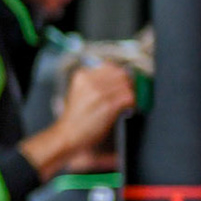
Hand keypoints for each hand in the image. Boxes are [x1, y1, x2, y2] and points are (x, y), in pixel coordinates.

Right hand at [20, 64, 135, 178]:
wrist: (68, 134)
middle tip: (125, 95)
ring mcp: (99, 92)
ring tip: (124, 104)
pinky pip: (129, 97)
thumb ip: (96, 81)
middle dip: (127, 84)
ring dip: (130, 95)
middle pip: (121, 74)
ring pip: (127, 85)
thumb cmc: (76, 117)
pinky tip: (125, 110)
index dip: (119, 76)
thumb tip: (120, 75)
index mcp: (82, 75)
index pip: (110, 66)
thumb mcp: (80, 92)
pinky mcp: (108, 104)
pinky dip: (132, 104)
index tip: (121, 84)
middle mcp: (90, 80)